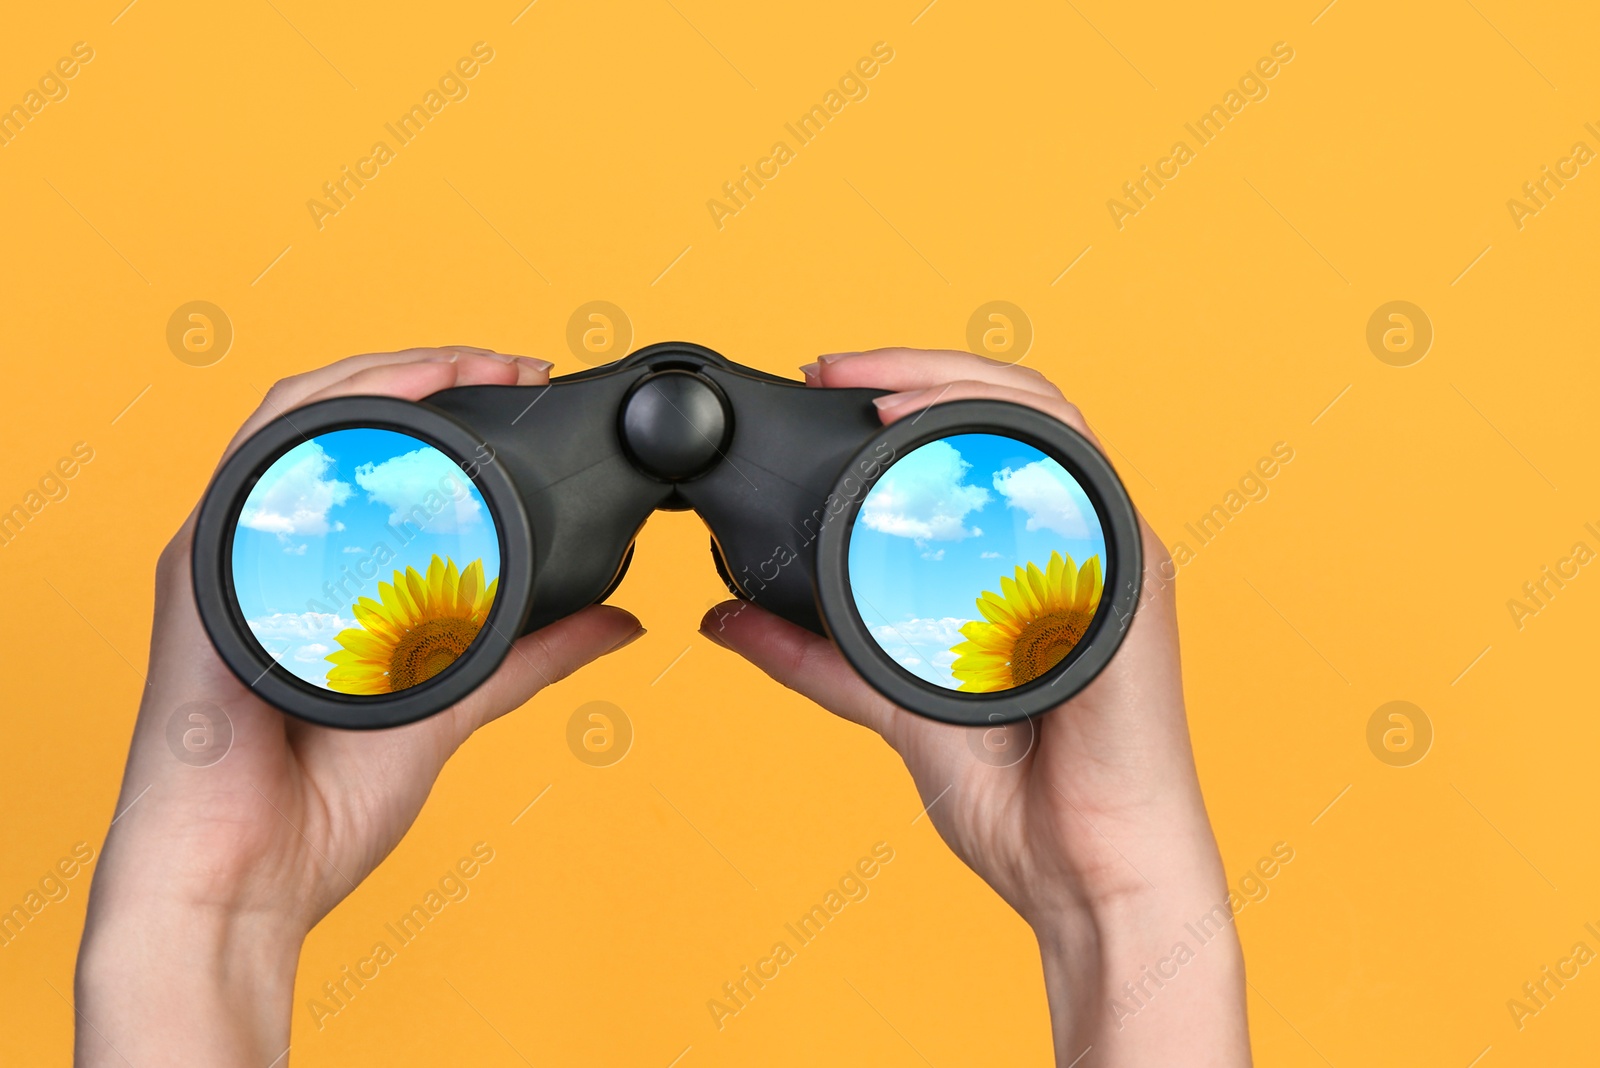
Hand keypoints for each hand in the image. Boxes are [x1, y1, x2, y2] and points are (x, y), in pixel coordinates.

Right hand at [75, 348, 644, 1066]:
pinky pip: (254, 460)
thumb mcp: (454, 704)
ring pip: (295, 418)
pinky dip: (321, 416)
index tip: (527, 387)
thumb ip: (530, 655)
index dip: (447, 403)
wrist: (247, 880)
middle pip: (338, 417)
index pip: (375, 452)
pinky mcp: (202, 570)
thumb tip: (616, 620)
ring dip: (385, 375)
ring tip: (468, 363)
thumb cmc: (320, 803)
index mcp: (318, 570)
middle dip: (428, 372)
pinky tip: (386, 400)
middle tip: (513, 365)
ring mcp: (231, 552)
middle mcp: (270, 547)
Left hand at [700, 349, 1248, 1065]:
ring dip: (960, 384)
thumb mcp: (892, 708)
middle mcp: (1080, 545)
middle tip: (833, 367)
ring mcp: (1113, 557)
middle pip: (1014, 411)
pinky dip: (1011, 434)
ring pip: (1049, 421)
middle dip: (921, 369)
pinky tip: (945, 431)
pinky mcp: (1133, 583)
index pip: (979, 443)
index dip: (908, 395)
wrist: (1089, 879)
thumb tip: (727, 621)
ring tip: (876, 388)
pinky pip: (1082, 474)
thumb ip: (816, 659)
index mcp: (1035, 562)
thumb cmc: (1021, 802)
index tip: (825, 388)